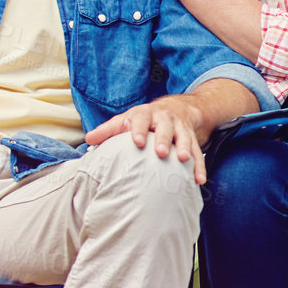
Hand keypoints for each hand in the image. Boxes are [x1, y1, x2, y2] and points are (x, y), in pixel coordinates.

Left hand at [85, 95, 207, 183]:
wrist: (177, 108)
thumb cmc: (144, 119)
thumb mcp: (126, 120)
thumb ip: (108, 130)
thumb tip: (88, 140)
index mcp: (146, 114)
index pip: (140, 120)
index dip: (138, 130)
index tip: (136, 141)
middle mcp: (164, 119)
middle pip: (165, 127)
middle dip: (163, 139)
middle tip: (160, 152)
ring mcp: (180, 128)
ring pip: (184, 138)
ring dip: (184, 149)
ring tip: (183, 160)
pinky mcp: (192, 139)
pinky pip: (197, 153)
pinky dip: (199, 166)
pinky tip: (198, 180)